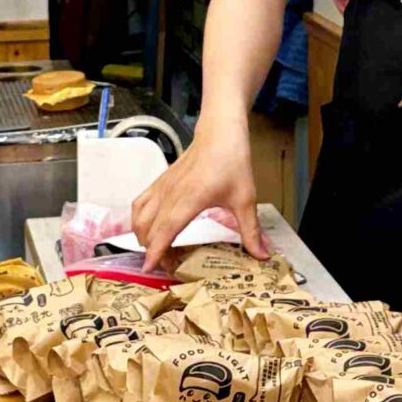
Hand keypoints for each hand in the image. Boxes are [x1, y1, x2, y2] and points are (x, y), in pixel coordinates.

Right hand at [131, 113, 268, 270]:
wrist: (220, 133)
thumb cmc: (232, 162)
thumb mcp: (246, 199)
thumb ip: (251, 231)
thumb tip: (262, 255)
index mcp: (190, 199)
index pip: (165, 229)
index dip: (156, 251)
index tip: (149, 268)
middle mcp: (170, 194)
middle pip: (149, 229)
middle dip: (153, 251)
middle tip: (170, 266)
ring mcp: (162, 187)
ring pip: (139, 217)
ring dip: (143, 236)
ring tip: (157, 250)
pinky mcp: (160, 182)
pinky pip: (140, 204)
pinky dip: (139, 220)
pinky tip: (148, 229)